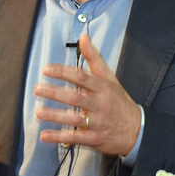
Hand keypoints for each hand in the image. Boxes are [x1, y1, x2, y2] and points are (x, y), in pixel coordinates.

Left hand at [33, 34, 139, 155]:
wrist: (137, 130)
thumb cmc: (118, 101)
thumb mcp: (109, 77)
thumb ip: (94, 57)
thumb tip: (83, 36)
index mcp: (102, 87)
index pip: (81, 77)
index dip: (63, 72)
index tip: (46, 69)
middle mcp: (100, 104)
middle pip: (76, 97)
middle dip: (55, 93)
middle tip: (37, 89)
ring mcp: (98, 122)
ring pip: (74, 118)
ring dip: (55, 116)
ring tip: (38, 112)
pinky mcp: (95, 139)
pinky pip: (75, 138)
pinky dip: (59, 137)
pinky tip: (44, 135)